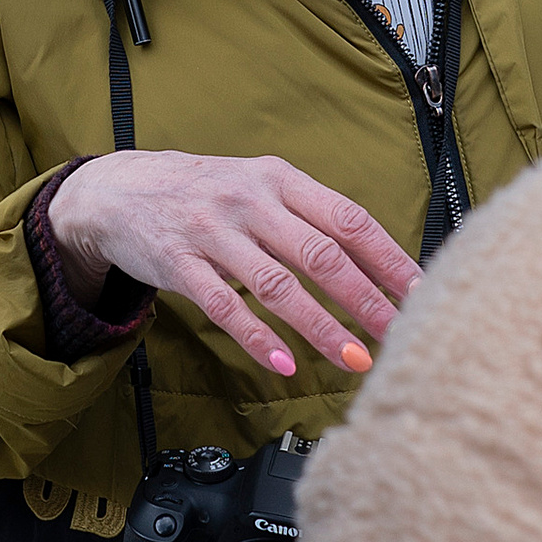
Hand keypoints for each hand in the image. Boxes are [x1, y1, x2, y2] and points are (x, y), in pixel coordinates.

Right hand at [47, 153, 421, 380]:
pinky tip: (283, 362)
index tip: (422, 292)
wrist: (120, 189)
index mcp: (280, 180)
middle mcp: (250, 201)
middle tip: (399, 333)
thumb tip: (381, 265)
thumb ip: (311, 219)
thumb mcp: (260, 187)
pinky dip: (256, 336)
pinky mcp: (179, 264)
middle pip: (321, 253)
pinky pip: (223, 305)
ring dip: (320, 327)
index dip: (388, 257)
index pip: (348, 219)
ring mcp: (213, 232)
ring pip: (277, 284)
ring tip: (354, 360)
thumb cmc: (206, 194)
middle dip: (366, 298)